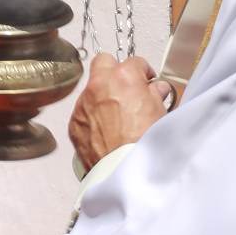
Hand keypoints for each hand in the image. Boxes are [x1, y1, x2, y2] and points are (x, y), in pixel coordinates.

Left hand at [68, 52, 171, 169]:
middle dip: (115, 71)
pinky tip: (106, 132)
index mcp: (123, 77)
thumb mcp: (161, 114)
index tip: (147, 81)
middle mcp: (99, 85)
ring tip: (117, 116)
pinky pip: (83, 112)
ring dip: (102, 96)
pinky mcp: (74, 123)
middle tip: (126, 87)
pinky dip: (92, 117)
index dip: (143, 72)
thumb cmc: (145, 143)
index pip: (135, 62)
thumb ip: (156, 95)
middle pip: (103, 62)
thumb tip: (156, 90)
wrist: (126, 172)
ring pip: (90, 89)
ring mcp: (83, 104)